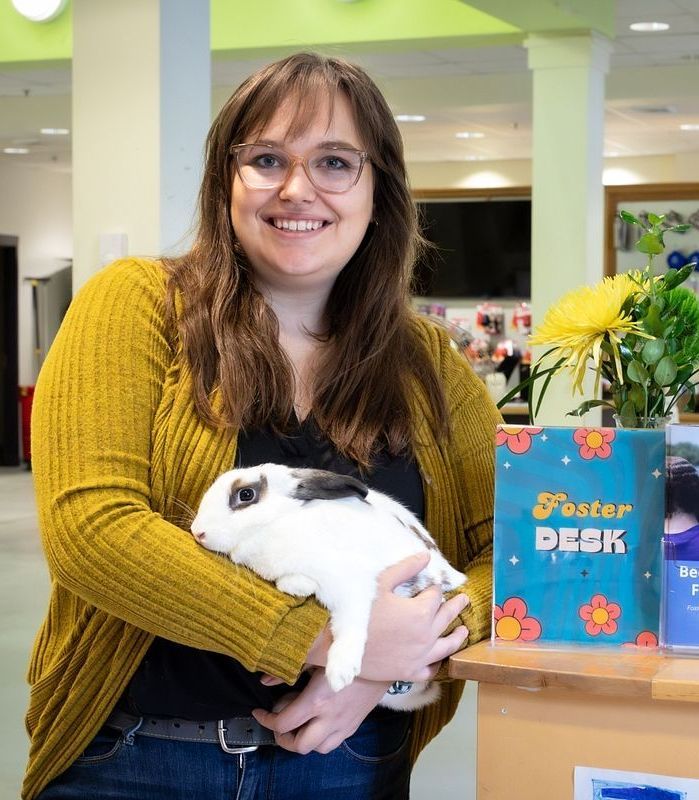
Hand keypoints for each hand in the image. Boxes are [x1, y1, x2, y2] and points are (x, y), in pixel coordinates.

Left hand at [252, 668, 389, 754]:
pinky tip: (318, 720)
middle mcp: (330, 718)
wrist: (383, 656)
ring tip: (299, 723)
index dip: (266, 720)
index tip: (259, 712)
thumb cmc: (348, 651)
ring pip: (318, 749)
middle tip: (279, 722)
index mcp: (317, 700)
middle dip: (283, 738)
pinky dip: (321, 738)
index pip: (284, 723)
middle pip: (299, 745)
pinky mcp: (354, 724)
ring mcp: (343, 724)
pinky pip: (334, 742)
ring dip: (304, 740)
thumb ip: (289, 669)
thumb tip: (266, 680)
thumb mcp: (316, 657)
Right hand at [360, 553, 468, 682]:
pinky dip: (437, 663)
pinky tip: (439, 659)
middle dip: (456, 606)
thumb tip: (426, 556)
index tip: (434, 584)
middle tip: (465, 600)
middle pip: (447, 617)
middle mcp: (427, 635)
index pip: (435, 595)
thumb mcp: (381, 583)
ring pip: (447, 646)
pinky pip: (431, 670)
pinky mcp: (410, 673)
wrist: (340, 646)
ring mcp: (420, 657)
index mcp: (421, 612)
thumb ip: (406, 568)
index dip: (435, 588)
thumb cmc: (359, 611)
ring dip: (457, 637)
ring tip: (464, 631)